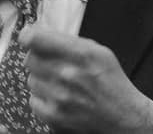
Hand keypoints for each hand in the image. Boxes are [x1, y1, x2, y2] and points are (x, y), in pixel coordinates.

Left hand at [19, 25, 152, 133]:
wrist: (125, 118)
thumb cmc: (111, 82)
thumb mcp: (99, 52)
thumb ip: (69, 41)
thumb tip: (39, 33)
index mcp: (81, 53)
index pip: (36, 38)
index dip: (28, 36)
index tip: (28, 38)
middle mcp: (68, 74)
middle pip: (30, 58)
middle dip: (38, 58)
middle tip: (51, 63)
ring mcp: (60, 97)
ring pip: (31, 79)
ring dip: (42, 79)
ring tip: (59, 83)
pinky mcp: (54, 116)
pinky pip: (33, 100)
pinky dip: (42, 98)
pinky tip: (58, 97)